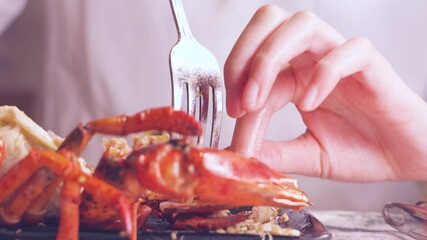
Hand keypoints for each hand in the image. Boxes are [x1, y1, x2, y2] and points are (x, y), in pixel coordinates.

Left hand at [224, 5, 426, 181]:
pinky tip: (311, 105)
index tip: (231, 119)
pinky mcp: (372, 67)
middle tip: (239, 101)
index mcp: (295, 74)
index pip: (253, 65)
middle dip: (244, 57)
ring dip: (270, 59)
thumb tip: (237, 154)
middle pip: (269, 22)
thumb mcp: (308, 155)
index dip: (235, 88)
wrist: (406, 158)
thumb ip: (275, 153)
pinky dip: (324, 74)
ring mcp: (341, 59)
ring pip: (302, 24)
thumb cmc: (362, 150)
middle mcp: (313, 58)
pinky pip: (348, 51)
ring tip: (260, 101)